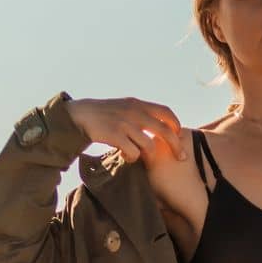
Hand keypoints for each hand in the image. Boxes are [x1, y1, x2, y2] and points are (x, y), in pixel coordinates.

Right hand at [65, 96, 186, 163]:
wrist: (80, 116)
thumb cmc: (104, 115)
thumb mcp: (124, 107)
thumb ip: (141, 113)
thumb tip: (161, 125)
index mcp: (138, 104)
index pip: (166, 112)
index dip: (176, 124)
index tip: (179, 136)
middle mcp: (135, 112)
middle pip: (166, 131)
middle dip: (176, 146)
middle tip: (181, 158)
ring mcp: (126, 124)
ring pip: (150, 146)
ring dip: (146, 154)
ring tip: (135, 153)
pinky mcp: (116, 136)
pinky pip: (134, 153)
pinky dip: (132, 157)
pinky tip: (125, 155)